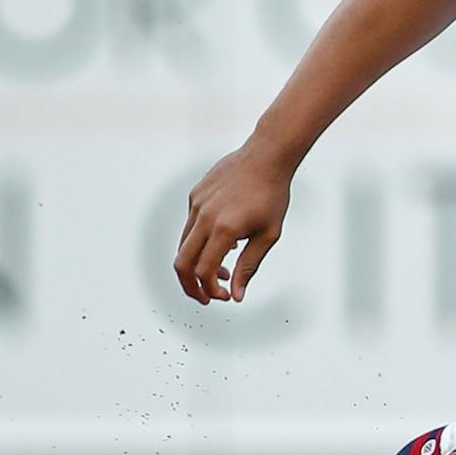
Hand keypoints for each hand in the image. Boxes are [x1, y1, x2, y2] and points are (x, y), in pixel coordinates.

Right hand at [173, 142, 294, 304]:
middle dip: (190, 286)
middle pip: (182, 262)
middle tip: (206, 297)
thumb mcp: (268, 235)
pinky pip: (190, 225)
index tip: (222, 297)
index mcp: (225, 229)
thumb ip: (249, 266)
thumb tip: (236, 295)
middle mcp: (204, 216)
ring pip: (184, 244)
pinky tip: (224, 242)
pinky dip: (201, 242)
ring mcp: (196, 204)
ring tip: (220, 272)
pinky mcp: (195, 195)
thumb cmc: (273, 196)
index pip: (204, 271)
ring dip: (197, 264)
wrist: (266, 157)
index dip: (210, 290)